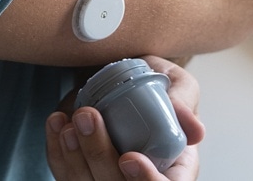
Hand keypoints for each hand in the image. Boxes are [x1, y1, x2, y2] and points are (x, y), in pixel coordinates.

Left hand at [45, 55, 203, 180]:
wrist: (127, 81)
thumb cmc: (157, 85)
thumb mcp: (178, 84)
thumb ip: (184, 99)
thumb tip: (196, 132)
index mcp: (174, 168)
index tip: (129, 158)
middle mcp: (140, 180)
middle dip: (98, 154)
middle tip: (87, 115)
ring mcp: (108, 179)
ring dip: (72, 156)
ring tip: (68, 121)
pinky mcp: (82, 174)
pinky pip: (65, 174)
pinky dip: (57, 152)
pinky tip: (56, 123)